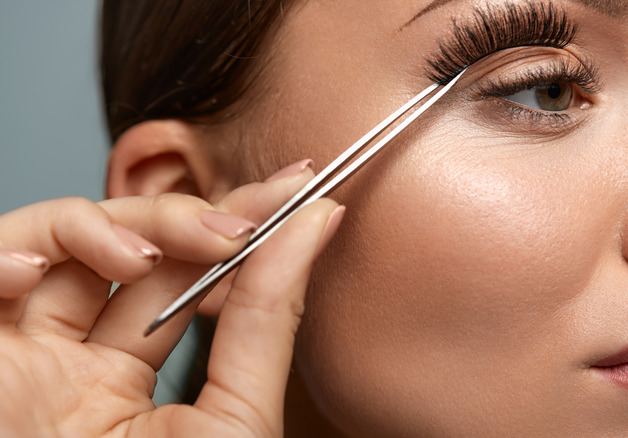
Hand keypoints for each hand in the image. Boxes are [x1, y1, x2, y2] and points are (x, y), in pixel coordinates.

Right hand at [0, 166, 342, 436]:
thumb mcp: (233, 418)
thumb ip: (267, 321)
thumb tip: (318, 225)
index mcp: (125, 383)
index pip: (185, 278)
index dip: (239, 224)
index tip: (300, 185)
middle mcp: (67, 361)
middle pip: (129, 251)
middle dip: (189, 217)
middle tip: (249, 212)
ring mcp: (16, 353)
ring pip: (55, 240)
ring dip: (108, 228)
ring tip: (145, 257)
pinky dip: (1, 251)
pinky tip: (26, 269)